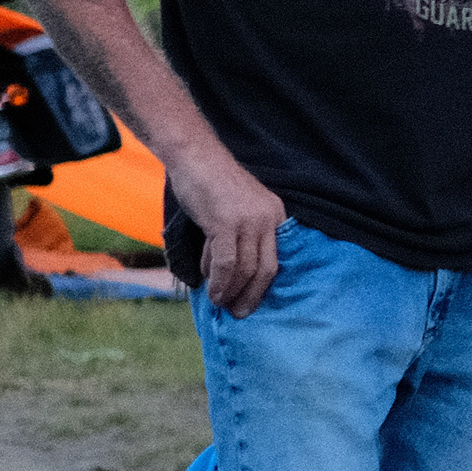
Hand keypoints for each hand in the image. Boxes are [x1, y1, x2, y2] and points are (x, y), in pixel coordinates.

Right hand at [174, 153, 287, 315]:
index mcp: (275, 216)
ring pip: (245, 269)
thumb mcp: (238, 208)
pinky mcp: (226, 223)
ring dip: (231, 291)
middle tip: (240, 313)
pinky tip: (212, 289)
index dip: (263, 285)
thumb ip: (239, 235)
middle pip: (267, 269)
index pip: (276, 259)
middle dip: (253, 295)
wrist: (196, 157)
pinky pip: (226, 262)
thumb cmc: (212, 183)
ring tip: (220, 302)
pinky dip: (219, 280)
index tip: (252, 301)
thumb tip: (228, 272)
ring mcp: (248, 221)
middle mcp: (267, 219)